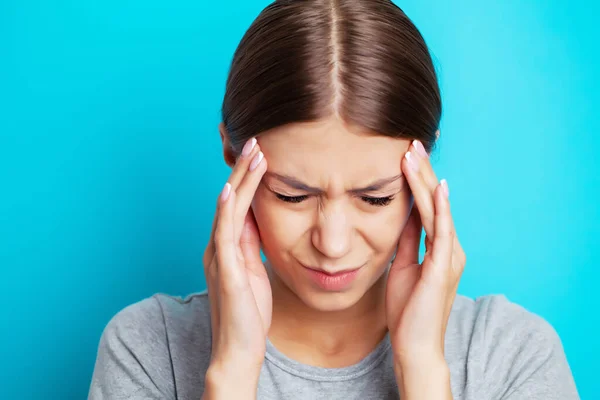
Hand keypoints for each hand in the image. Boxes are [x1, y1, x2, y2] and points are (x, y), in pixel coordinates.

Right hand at [202, 138, 271, 392]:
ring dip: (240, 180)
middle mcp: (218, 246)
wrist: (238, 348)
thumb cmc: (249, 312)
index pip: (238, 203)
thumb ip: (252, 244)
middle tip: (257, 140)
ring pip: (227, 209)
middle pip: (230, 199)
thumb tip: (259, 218)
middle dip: (243, 169)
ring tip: (253, 153)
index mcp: (228, 246)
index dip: (248, 177)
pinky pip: (223, 235)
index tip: (262, 152)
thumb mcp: (254, 270)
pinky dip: (226, 210)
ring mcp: (219, 257)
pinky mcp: (225, 271)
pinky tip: (230, 189)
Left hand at [385, 139, 465, 397]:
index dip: (417, 179)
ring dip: (425, 180)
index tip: (405, 153)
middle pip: (434, 201)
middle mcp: (449, 247)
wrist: (414, 345)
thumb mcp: (402, 265)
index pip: (427, 205)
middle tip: (411, 141)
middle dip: (421, 171)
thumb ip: (407, 240)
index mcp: (439, 247)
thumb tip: (401, 213)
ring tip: (414, 153)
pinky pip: (442, 233)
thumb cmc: (407, 309)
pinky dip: (441, 209)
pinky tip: (437, 188)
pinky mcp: (443, 267)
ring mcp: (449, 256)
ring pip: (438, 209)